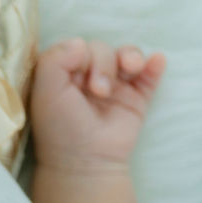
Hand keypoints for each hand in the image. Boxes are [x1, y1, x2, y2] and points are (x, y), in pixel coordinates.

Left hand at [28, 37, 165, 177]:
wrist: (85, 160)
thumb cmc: (60, 127)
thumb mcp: (46, 92)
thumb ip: (54, 60)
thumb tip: (80, 42)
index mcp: (63, 75)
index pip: (77, 46)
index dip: (80, 54)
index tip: (77, 78)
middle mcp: (87, 78)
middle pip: (102, 49)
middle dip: (102, 63)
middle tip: (98, 90)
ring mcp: (114, 87)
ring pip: (126, 55)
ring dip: (129, 57)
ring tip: (130, 70)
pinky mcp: (136, 98)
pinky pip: (150, 74)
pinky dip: (154, 64)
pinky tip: (156, 61)